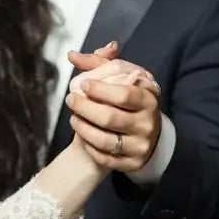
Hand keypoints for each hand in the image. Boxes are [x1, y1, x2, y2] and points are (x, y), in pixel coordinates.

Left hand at [66, 49, 161, 172]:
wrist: (144, 134)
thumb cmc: (128, 101)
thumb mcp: (120, 78)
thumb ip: (98, 64)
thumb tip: (72, 55)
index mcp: (148, 99)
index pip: (124, 94)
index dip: (100, 89)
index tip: (83, 84)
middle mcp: (147, 124)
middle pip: (110, 118)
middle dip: (84, 107)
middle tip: (70, 99)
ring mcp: (140, 146)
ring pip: (105, 140)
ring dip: (82, 128)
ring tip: (73, 117)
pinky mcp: (132, 164)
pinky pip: (105, 158)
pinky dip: (89, 146)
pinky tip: (82, 134)